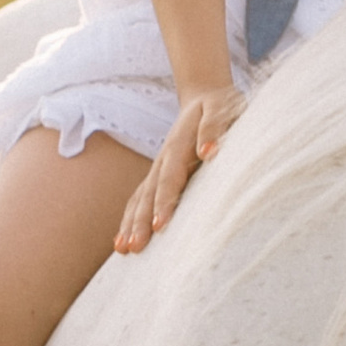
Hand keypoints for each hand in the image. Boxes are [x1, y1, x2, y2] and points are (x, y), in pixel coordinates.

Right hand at [115, 86, 247, 251]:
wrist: (205, 95)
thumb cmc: (220, 105)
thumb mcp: (223, 109)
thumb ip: (215, 128)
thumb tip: (208, 152)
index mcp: (179, 146)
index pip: (170, 179)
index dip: (165, 202)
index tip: (160, 226)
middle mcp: (164, 159)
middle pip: (149, 193)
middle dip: (140, 221)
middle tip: (136, 248)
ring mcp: (159, 167)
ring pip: (140, 198)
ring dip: (130, 224)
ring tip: (123, 250)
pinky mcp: (159, 174)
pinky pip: (140, 199)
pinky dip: (130, 219)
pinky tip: (122, 242)